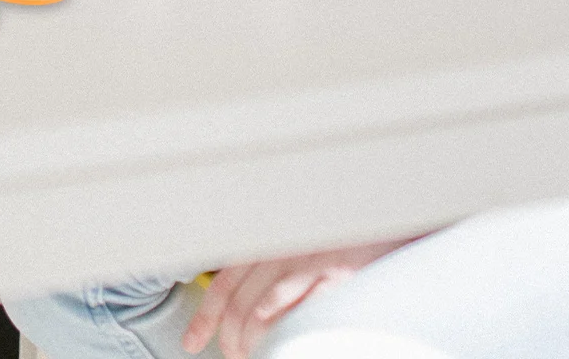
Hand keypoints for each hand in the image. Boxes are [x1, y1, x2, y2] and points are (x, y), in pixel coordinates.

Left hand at [183, 238, 414, 357]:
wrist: (377, 223)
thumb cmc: (331, 243)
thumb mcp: (291, 249)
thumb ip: (264, 275)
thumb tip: (245, 314)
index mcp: (262, 245)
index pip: (222, 286)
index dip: (204, 318)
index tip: (192, 343)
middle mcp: (277, 251)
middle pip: (236, 305)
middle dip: (230, 340)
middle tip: (233, 357)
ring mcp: (303, 263)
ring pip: (258, 310)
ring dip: (250, 343)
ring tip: (252, 357)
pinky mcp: (331, 274)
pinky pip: (293, 301)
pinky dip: (276, 323)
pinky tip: (272, 337)